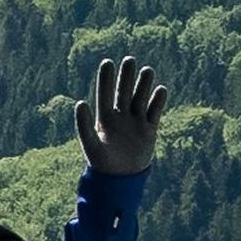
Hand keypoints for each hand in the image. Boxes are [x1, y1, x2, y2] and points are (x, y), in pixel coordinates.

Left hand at [80, 54, 167, 174]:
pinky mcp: (149, 130)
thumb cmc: (101, 162)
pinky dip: (158, 101)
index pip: (105, 94)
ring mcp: (136, 121)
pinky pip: (154, 112)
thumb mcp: (90, 144)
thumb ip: (84, 124)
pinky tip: (161, 89)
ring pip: (140, 98)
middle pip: (124, 92)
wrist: (120, 180)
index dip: (106, 79)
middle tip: (129, 59)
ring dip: (143, 85)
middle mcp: (120, 116)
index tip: (107, 62)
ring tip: (147, 70)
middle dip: (127, 77)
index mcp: (104, 118)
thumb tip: (79, 102)